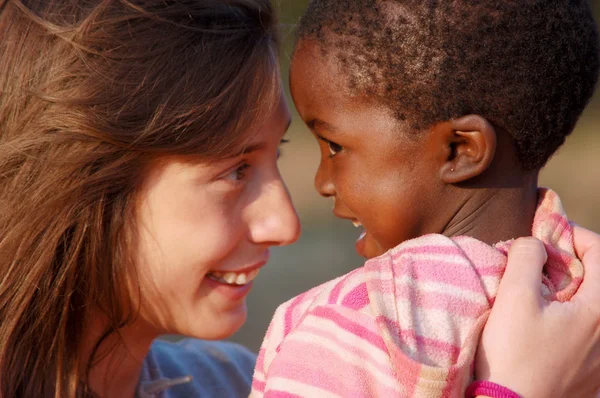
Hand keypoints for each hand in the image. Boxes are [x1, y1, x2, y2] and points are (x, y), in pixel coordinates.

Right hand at [474, 225, 599, 397]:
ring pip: (593, 304)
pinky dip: (570, 313)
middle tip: (539, 262)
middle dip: (570, 262)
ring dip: (569, 288)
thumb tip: (534, 244)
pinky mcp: (593, 371)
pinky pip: (589, 329)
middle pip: (599, 279)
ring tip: (538, 291)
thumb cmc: (512, 354)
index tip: (546, 236)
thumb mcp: (514, 297)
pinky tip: (543, 321)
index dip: (574, 235)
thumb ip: (527, 257)